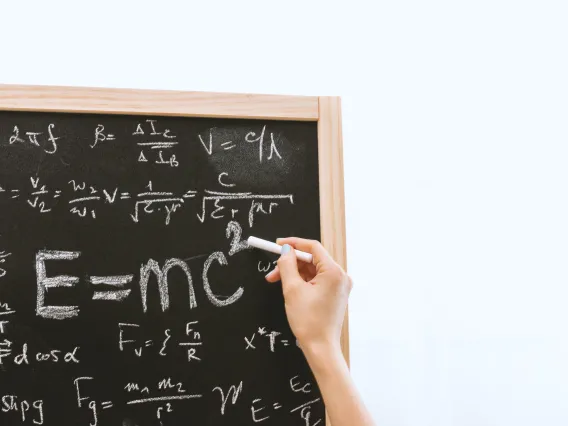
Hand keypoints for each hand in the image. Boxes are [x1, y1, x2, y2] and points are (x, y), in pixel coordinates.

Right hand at [265, 237, 351, 352]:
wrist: (321, 348)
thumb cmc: (309, 322)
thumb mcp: (292, 290)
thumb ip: (287, 265)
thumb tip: (285, 251)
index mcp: (334, 272)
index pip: (313, 247)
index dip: (293, 243)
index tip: (278, 244)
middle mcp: (340, 276)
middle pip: (312, 259)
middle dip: (291, 263)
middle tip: (273, 269)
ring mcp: (339, 286)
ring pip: (313, 270)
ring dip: (294, 273)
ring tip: (276, 281)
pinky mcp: (335, 294)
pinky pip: (317, 280)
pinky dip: (302, 281)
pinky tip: (289, 287)